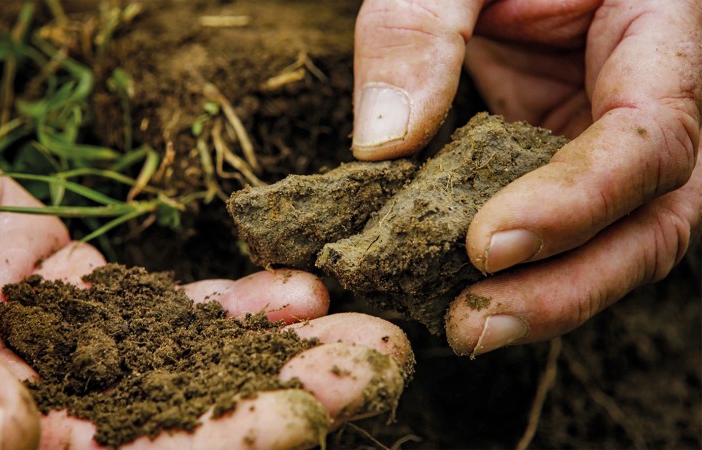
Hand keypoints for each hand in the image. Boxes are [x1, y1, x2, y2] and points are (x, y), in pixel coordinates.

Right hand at [0, 87, 410, 448]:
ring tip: (365, 336)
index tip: (289, 425)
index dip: (202, 447)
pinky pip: (163, 303)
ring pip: (182, 361)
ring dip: (276, 352)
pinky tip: (301, 293)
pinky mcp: (79, 289)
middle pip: (167, 419)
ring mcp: (63, 346)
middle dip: (270, 400)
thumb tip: (8, 441)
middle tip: (367, 376)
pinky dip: (232, 301)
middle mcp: (31, 406)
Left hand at [352, 1, 700, 354]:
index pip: (650, 137)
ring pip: (614, 244)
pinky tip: (456, 294)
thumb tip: (381, 146)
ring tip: (462, 327)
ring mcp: (611, 143)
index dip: (577, 200)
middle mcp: (654, 102)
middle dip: (567, 285)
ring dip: (544, 298)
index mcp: (656, 32)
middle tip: (472, 324)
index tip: (485, 243)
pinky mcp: (568, 166)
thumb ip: (418, 31)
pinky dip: (518, 272)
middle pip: (652, 222)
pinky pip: (562, 231)